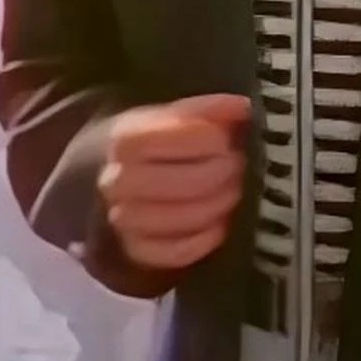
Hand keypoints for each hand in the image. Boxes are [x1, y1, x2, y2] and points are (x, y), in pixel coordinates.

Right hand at [98, 93, 250, 269]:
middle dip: (224, 173)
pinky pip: (178, 253)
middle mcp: (118, 180)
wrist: (121, 176)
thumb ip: (210, 110)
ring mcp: (123, 219)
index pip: (182, 136)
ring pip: (186, 218)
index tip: (228, 139)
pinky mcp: (135, 251)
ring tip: (233, 190)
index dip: (215, 137)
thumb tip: (243, 108)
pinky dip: (205, 239)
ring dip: (220, 204)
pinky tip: (218, 223)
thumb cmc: (157, 141)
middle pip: (190, 182)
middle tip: (238, 166)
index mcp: (126, 139)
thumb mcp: (176, 115)